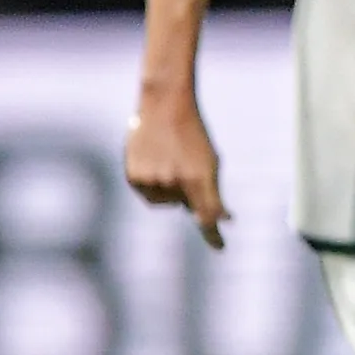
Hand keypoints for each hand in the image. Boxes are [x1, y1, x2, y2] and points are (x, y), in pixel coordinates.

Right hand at [125, 95, 229, 247]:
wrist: (164, 105)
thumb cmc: (193, 135)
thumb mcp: (210, 161)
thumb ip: (212, 191)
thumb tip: (219, 219)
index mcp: (200, 177)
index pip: (208, 215)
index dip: (213, 235)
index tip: (220, 248)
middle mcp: (175, 181)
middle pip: (185, 205)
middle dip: (188, 193)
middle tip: (185, 165)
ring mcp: (153, 180)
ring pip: (165, 203)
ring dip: (169, 189)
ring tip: (169, 160)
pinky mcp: (134, 177)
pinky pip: (148, 195)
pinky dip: (153, 185)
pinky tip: (154, 161)